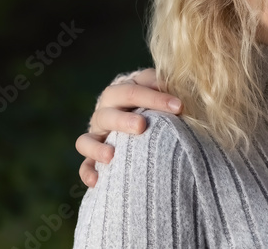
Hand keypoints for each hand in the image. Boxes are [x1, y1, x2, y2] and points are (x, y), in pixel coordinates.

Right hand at [75, 68, 181, 186]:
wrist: (152, 135)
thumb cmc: (167, 113)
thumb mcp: (170, 101)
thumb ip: (174, 96)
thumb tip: (183, 101)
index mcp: (126, 89)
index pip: (136, 86)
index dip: (156, 96)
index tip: (179, 107)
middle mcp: (108, 108)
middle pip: (107, 110)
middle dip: (124, 117)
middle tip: (141, 127)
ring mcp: (98, 134)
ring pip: (87, 138)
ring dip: (98, 145)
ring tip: (112, 155)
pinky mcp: (93, 158)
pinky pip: (84, 166)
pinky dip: (87, 173)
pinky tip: (97, 181)